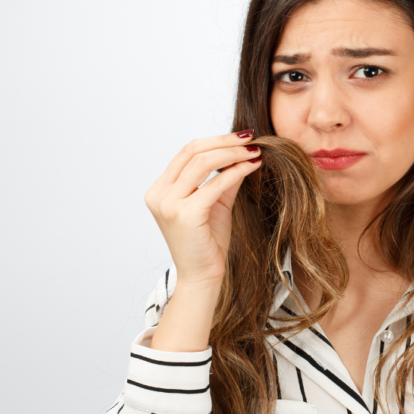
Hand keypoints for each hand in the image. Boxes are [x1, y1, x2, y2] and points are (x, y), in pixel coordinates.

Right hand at [144, 129, 261, 288]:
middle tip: (251, 139)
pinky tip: (253, 166)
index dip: (215, 140)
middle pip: (193, 151)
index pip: (186, 152)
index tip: (241, 137)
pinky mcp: (185, 214)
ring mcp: (169, 204)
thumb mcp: (215, 203)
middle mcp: (159, 194)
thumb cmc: (207, 243)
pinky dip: (236, 171)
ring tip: (255, 151)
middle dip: (225, 142)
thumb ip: (223, 178)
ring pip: (203, 162)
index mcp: (160, 189)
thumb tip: (242, 152)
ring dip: (233, 153)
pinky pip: (215, 184)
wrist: (202, 276)